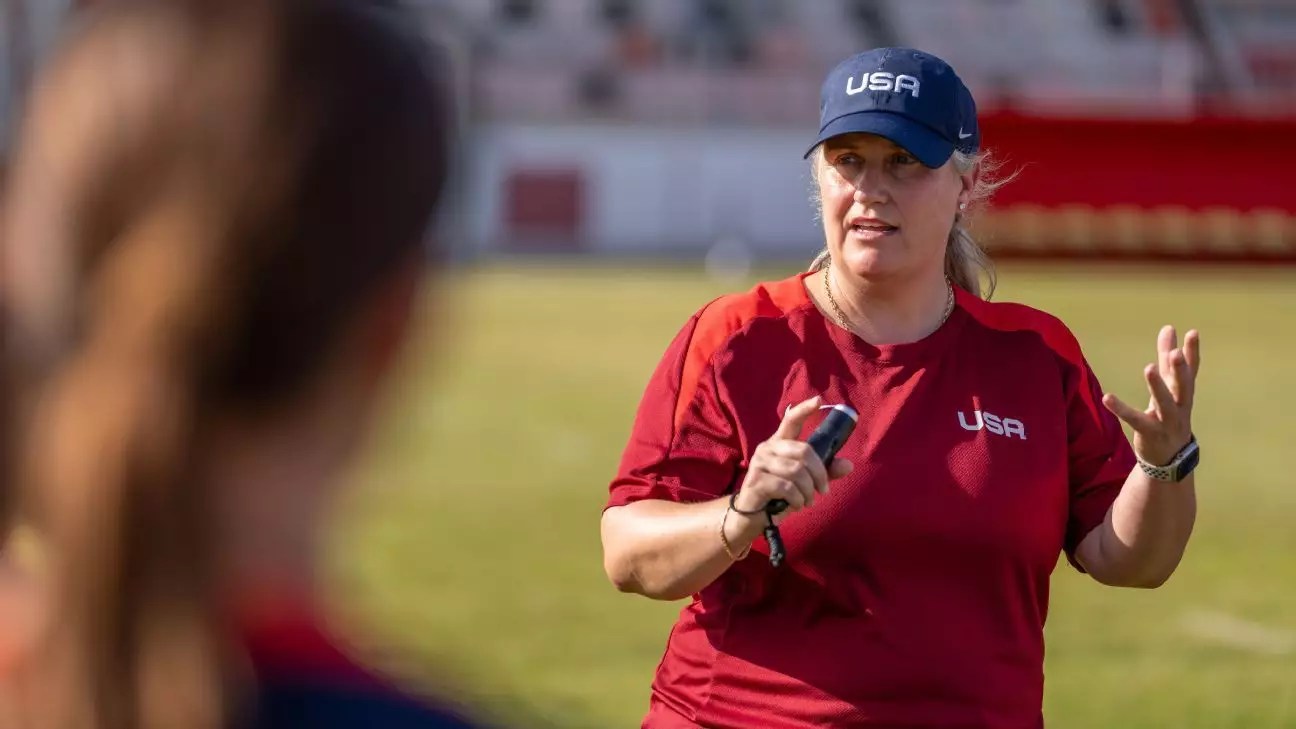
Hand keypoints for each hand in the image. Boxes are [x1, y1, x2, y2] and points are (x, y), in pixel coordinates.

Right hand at [732, 395, 853, 519]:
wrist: (752, 516)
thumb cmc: (779, 495)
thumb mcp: (805, 482)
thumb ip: (825, 472)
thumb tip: (849, 465)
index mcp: (780, 443)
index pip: (791, 420)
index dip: (805, 409)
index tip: (819, 400)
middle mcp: (767, 448)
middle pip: (803, 451)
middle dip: (819, 473)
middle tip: (823, 490)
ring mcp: (759, 463)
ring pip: (796, 471)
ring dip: (808, 490)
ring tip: (807, 501)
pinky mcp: (755, 480)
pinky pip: (786, 487)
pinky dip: (797, 499)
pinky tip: (796, 505)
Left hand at [1103, 325, 1199, 465]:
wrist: (1170, 457)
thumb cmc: (1169, 414)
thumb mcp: (1169, 387)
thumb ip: (1166, 359)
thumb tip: (1169, 328)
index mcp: (1184, 393)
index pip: (1191, 371)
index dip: (1192, 353)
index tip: (1193, 333)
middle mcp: (1180, 407)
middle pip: (1183, 387)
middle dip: (1181, 370)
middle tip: (1176, 353)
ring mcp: (1167, 421)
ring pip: (1164, 403)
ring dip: (1157, 386)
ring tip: (1149, 368)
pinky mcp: (1150, 433)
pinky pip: (1136, 420)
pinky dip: (1122, 409)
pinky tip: (1108, 397)